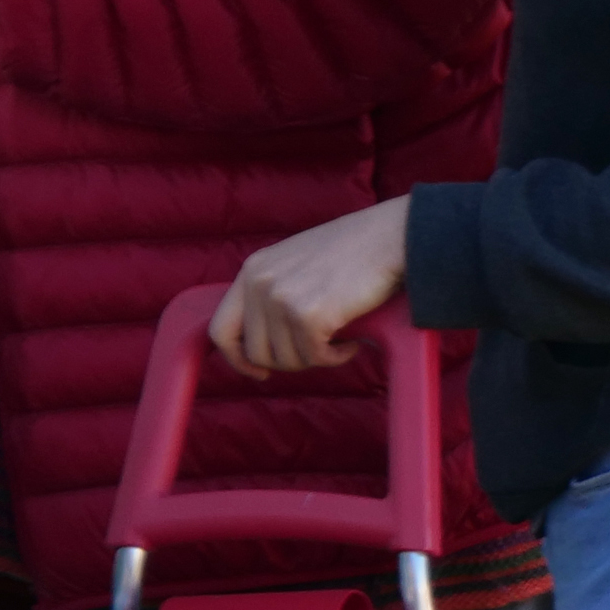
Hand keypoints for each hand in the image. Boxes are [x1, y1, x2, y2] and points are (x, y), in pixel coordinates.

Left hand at [209, 196, 410, 374]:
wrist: (390, 238)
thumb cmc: (353, 252)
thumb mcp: (295, 263)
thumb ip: (271, 294)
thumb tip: (260, 348)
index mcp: (253, 270)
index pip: (220, 330)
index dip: (237, 359)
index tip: (259, 372)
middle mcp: (260, 283)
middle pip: (256, 353)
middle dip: (288, 361)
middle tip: (318, 350)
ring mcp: (282, 299)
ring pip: (287, 360)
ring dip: (317, 357)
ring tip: (340, 336)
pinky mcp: (308, 315)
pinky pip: (316, 358)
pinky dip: (337, 357)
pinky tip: (352, 341)